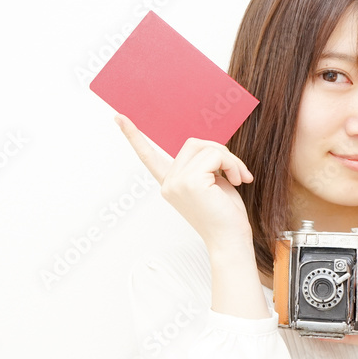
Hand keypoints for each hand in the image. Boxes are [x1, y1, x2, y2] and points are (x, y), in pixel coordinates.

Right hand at [113, 114, 254, 249]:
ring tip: (239, 177)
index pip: (148, 157)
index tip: (118, 117)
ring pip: (206, 147)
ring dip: (229, 159)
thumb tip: (210, 145)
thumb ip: (203, 164)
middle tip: (238, 172)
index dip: (133, 136)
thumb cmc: (225, 214)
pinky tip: (238, 180)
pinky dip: (232, 164)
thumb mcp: (211, 183)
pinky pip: (215, 155)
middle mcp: (168, 183)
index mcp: (170, 183)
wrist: (231, 240)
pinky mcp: (190, 182)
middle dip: (219, 152)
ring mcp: (176, 182)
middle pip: (193, 143)